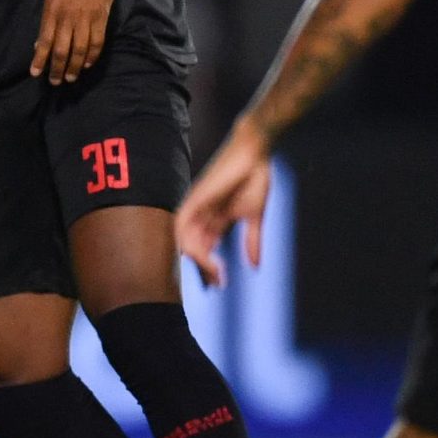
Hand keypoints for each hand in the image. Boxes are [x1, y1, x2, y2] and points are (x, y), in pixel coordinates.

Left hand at [30, 0, 117, 83]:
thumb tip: (41, 43)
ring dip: (74, 67)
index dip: (40, 59)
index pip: (45, 41)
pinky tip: (86, 64)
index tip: (35, 73)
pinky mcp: (102, 17)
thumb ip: (47, 19)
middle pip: (62, 49)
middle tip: (55, 81)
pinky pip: (97, 42)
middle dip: (57, 68)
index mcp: (52, 10)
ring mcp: (87, 18)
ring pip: (80, 49)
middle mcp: (68, 16)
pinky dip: (91, 56)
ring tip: (70, 78)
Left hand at [174, 125, 272, 287]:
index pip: (205, 250)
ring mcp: (197, 207)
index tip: (219, 284)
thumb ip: (252, 241)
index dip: (209, 268)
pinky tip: (198, 253)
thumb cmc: (255, 179)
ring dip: (197, 258)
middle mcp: (201, 216)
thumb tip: (255, 266)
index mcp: (214, 221)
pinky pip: (183, 222)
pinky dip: (187, 239)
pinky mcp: (196, 197)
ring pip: (185, 238)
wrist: (254, 153)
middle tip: (216, 283)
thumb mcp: (255, 216)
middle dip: (202, 268)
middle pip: (193, 248)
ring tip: (213, 272)